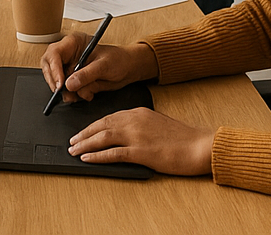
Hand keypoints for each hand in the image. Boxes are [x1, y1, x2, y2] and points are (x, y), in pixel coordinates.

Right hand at [40, 34, 156, 102]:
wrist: (129, 69)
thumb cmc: (119, 59)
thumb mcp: (104, 66)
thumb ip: (86, 74)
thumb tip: (69, 84)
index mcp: (73, 43)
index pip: (54, 53)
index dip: (54, 69)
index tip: (60, 83)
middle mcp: (69, 55)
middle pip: (50, 67)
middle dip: (56, 81)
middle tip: (64, 93)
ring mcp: (70, 67)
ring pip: (57, 80)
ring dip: (67, 91)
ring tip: (80, 95)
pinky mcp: (75, 79)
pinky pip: (67, 90)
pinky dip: (75, 95)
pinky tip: (87, 94)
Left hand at [68, 107, 214, 175]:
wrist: (199, 145)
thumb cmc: (183, 138)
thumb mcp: (158, 123)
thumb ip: (140, 125)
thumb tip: (125, 133)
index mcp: (138, 112)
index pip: (109, 117)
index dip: (93, 125)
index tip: (83, 131)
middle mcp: (134, 120)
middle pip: (101, 125)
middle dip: (84, 133)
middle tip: (71, 141)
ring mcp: (136, 135)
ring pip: (103, 137)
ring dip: (85, 144)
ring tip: (74, 150)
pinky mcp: (141, 151)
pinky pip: (113, 153)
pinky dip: (97, 156)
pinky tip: (87, 158)